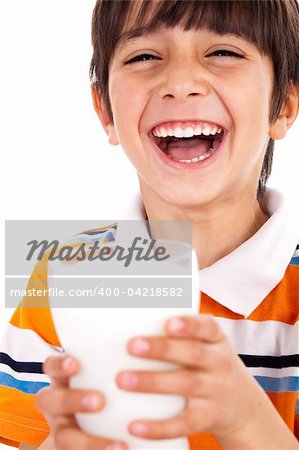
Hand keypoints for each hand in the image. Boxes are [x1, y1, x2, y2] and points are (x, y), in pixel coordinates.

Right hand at [37, 355, 127, 449]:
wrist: (100, 425)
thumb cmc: (108, 386)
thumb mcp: (106, 372)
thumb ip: (117, 360)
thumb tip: (150, 331)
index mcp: (62, 379)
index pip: (52, 367)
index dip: (59, 365)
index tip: (75, 364)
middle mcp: (56, 404)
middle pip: (48, 401)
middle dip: (71, 400)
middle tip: (99, 401)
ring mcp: (61, 429)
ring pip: (63, 438)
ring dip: (89, 443)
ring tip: (119, 446)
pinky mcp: (71, 449)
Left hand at [116, 315, 274, 446]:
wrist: (244, 406)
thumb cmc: (211, 364)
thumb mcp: (208, 344)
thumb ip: (180, 334)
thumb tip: (132, 318)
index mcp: (216, 340)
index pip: (207, 327)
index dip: (189, 325)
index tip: (169, 323)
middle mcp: (219, 363)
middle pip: (192, 354)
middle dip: (162, 349)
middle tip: (131, 345)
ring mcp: (215, 391)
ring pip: (185, 384)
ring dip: (152, 382)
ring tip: (122, 379)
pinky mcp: (208, 418)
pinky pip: (183, 424)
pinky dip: (159, 427)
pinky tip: (135, 426)